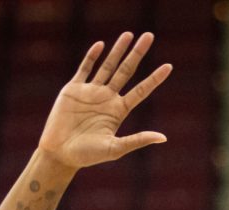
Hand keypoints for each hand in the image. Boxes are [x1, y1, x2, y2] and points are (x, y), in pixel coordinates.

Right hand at [37, 33, 170, 171]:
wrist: (59, 154)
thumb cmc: (87, 156)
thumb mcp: (115, 149)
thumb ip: (137, 140)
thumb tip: (163, 137)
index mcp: (119, 111)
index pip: (141, 91)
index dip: (154, 78)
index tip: (169, 66)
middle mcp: (107, 98)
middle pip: (126, 71)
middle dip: (137, 54)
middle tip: (149, 36)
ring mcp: (90, 92)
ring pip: (107, 66)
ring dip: (117, 50)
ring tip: (128, 34)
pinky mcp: (73, 89)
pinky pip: (85, 68)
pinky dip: (92, 57)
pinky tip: (101, 45)